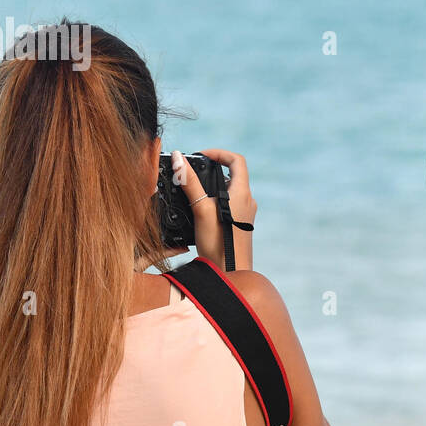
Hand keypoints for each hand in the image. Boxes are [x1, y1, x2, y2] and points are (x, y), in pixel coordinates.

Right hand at [172, 148, 257, 270]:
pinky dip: (214, 199)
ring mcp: (245, 213)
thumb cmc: (217, 244)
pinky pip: (228, 204)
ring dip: (211, 185)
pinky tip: (198, 209)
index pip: (236, 160)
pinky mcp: (239, 224)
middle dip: (211, 169)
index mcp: (242, 193)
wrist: (229, 273)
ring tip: (192, 189)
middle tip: (193, 171)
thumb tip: (177, 158)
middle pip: (233, 174)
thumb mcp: (200, 209)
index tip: (200, 155)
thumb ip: (189, 182)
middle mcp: (247, 201)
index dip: (219, 153)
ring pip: (229, 190)